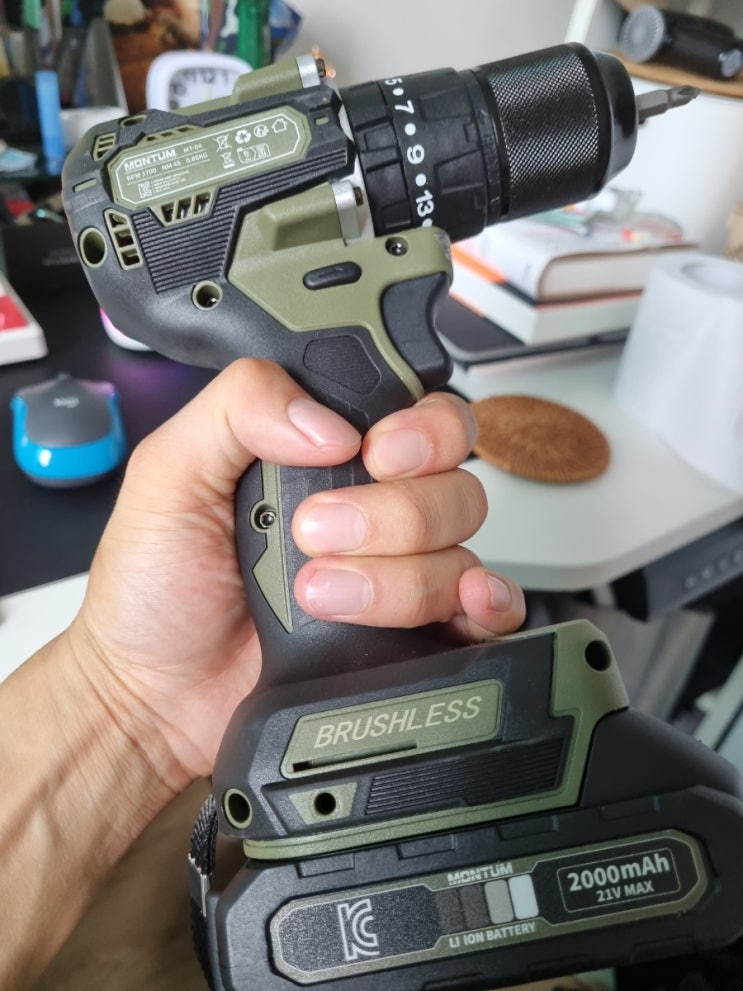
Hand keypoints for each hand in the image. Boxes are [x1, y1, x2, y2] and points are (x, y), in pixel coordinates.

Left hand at [68, 358, 524, 783]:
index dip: (418, 431)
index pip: (417, 415)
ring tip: (317, 595)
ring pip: (461, 548)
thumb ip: (238, 409)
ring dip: (396, 576)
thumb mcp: (169, 473)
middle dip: (393, 512)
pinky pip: (486, 611)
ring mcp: (394, 574)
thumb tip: (328, 423)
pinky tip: (454, 606)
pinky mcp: (410, 636)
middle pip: (452, 482)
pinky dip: (487, 604)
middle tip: (318, 532)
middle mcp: (371, 510)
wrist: (153, 697)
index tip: (376, 454)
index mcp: (324, 458)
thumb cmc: (154, 589)